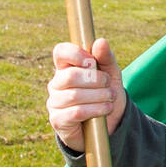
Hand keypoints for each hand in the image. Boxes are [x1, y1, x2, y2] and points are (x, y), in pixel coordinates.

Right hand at [47, 38, 126, 152]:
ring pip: (74, 95)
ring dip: (99, 96)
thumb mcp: (111, 75)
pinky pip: (76, 112)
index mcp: (66, 68)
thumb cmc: (106, 95)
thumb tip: (100, 41)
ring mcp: (54, 102)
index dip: (75, 53)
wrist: (110, 125)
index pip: (60, 52)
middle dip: (95, 80)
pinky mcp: (58, 120)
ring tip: (110, 98)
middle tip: (108, 84)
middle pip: (70, 76)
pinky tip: (106, 109)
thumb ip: (106, 58)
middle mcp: (56, 84)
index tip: (92, 61)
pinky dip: (96, 109)